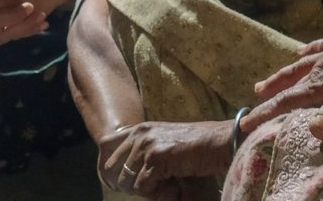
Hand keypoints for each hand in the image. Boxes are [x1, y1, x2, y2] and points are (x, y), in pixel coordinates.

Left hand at [98, 121, 232, 198]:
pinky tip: (173, 185)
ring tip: (167, 183)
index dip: (109, 166)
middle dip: (128, 184)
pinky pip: (143, 188)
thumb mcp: (162, 142)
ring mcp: (146, 145)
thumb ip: (142, 151)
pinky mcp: (156, 158)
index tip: (121, 179)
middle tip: (152, 185)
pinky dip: (158, 193)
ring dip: (146, 190)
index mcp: (139, 129)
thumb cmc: (195, 146)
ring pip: (128, 182)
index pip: (104, 144)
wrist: (218, 142)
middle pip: (112, 169)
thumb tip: (118, 175)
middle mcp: (139, 134)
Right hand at [242, 3, 322, 140]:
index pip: (290, 100)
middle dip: (272, 93)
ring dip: (283, 74)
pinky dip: (308, 51)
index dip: (268, 113)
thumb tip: (312, 129)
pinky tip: (304, 51)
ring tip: (267, 81)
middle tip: (253, 101)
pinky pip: (320, 46)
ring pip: (301, 65)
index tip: (246, 124)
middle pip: (291, 81)